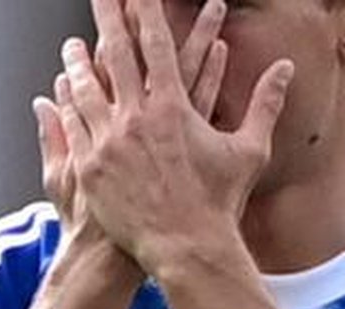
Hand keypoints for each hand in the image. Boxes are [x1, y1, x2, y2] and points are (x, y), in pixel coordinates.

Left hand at [56, 0, 293, 273]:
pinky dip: (66, 105)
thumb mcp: (249, 151)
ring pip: (86, 90)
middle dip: (106, 19)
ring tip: (70, 46)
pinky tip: (58, 92)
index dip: (145, 12)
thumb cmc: (220, 203)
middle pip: (115, 56)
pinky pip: (73, 126)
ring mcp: (109, 142)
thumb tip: (286, 67)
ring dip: (77, 64)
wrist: (186, 249)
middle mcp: (136, 118)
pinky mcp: (90, 168)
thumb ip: (265, 103)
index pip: (156, 45)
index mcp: (173, 108)